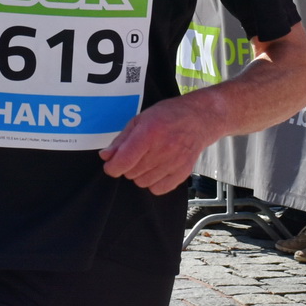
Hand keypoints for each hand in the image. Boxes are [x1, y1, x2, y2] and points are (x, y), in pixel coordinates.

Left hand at [100, 93, 221, 194]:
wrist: (199, 118)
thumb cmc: (168, 115)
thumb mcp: (140, 119)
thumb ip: (122, 139)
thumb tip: (106, 156)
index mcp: (149, 133)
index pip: (123, 162)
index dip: (111, 167)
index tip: (111, 164)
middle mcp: (162, 149)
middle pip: (131, 173)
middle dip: (128, 166)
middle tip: (136, 154)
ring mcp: (174, 163)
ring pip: (142, 182)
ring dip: (140, 174)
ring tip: (148, 159)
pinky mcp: (183, 173)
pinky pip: (158, 189)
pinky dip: (153, 183)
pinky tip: (157, 169)